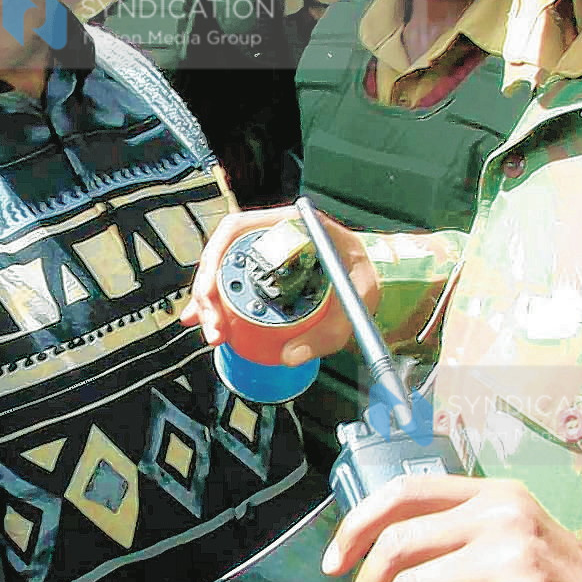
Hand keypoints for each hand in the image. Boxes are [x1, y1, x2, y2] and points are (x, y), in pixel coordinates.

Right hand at [178, 204, 377, 364]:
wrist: (375, 273)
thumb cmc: (366, 275)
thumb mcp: (354, 300)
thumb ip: (328, 330)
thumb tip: (289, 356)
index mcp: (289, 225)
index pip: (237, 230)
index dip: (215, 260)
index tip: (210, 293)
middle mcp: (271, 234)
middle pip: (222, 254)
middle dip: (208, 292)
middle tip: (212, 327)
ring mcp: (265, 253)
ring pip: (223, 271)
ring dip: (209, 302)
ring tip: (211, 332)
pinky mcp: (264, 273)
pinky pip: (233, 285)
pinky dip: (218, 305)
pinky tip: (206, 323)